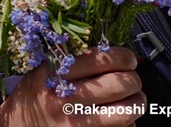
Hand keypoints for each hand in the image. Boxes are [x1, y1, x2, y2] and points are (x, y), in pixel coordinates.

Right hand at [0, 47, 145, 126]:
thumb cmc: (34, 95)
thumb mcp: (42, 69)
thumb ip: (71, 58)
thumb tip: (113, 51)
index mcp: (55, 71)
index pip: (103, 59)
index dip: (124, 57)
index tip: (127, 59)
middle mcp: (65, 97)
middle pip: (120, 83)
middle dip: (133, 79)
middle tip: (131, 79)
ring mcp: (75, 122)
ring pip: (127, 111)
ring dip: (137, 103)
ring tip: (133, 99)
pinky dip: (128, 124)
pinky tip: (119, 119)